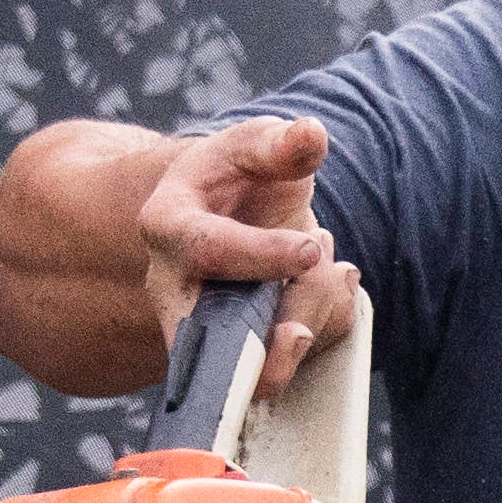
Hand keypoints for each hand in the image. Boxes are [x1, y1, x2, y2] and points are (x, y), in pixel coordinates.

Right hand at [132, 109, 354, 371]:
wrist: (230, 214)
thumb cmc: (239, 177)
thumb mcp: (255, 147)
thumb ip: (281, 144)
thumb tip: (312, 134)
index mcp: (167, 224)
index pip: (207, 248)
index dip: (263, 254)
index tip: (312, 248)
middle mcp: (171, 288)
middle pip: (219, 335)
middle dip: (274, 338)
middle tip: (317, 299)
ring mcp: (200, 330)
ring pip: (259, 365)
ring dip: (312, 322)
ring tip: (329, 265)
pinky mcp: (235, 358)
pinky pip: (286, 368)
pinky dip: (323, 332)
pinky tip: (334, 289)